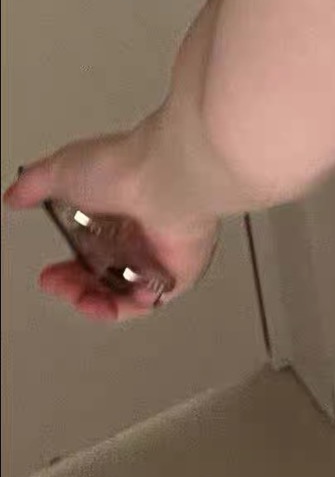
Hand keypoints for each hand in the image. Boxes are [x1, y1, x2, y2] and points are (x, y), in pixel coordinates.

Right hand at [3, 122, 220, 322]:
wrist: (165, 180)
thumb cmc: (123, 168)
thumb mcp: (61, 170)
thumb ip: (34, 185)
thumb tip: (13, 196)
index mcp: (111, 212)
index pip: (84, 252)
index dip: (65, 269)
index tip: (48, 274)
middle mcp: (135, 236)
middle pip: (100, 278)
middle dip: (73, 287)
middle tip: (58, 286)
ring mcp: (156, 256)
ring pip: (122, 295)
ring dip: (95, 302)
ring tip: (81, 300)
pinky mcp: (176, 275)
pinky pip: (148, 304)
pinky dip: (124, 309)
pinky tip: (104, 304)